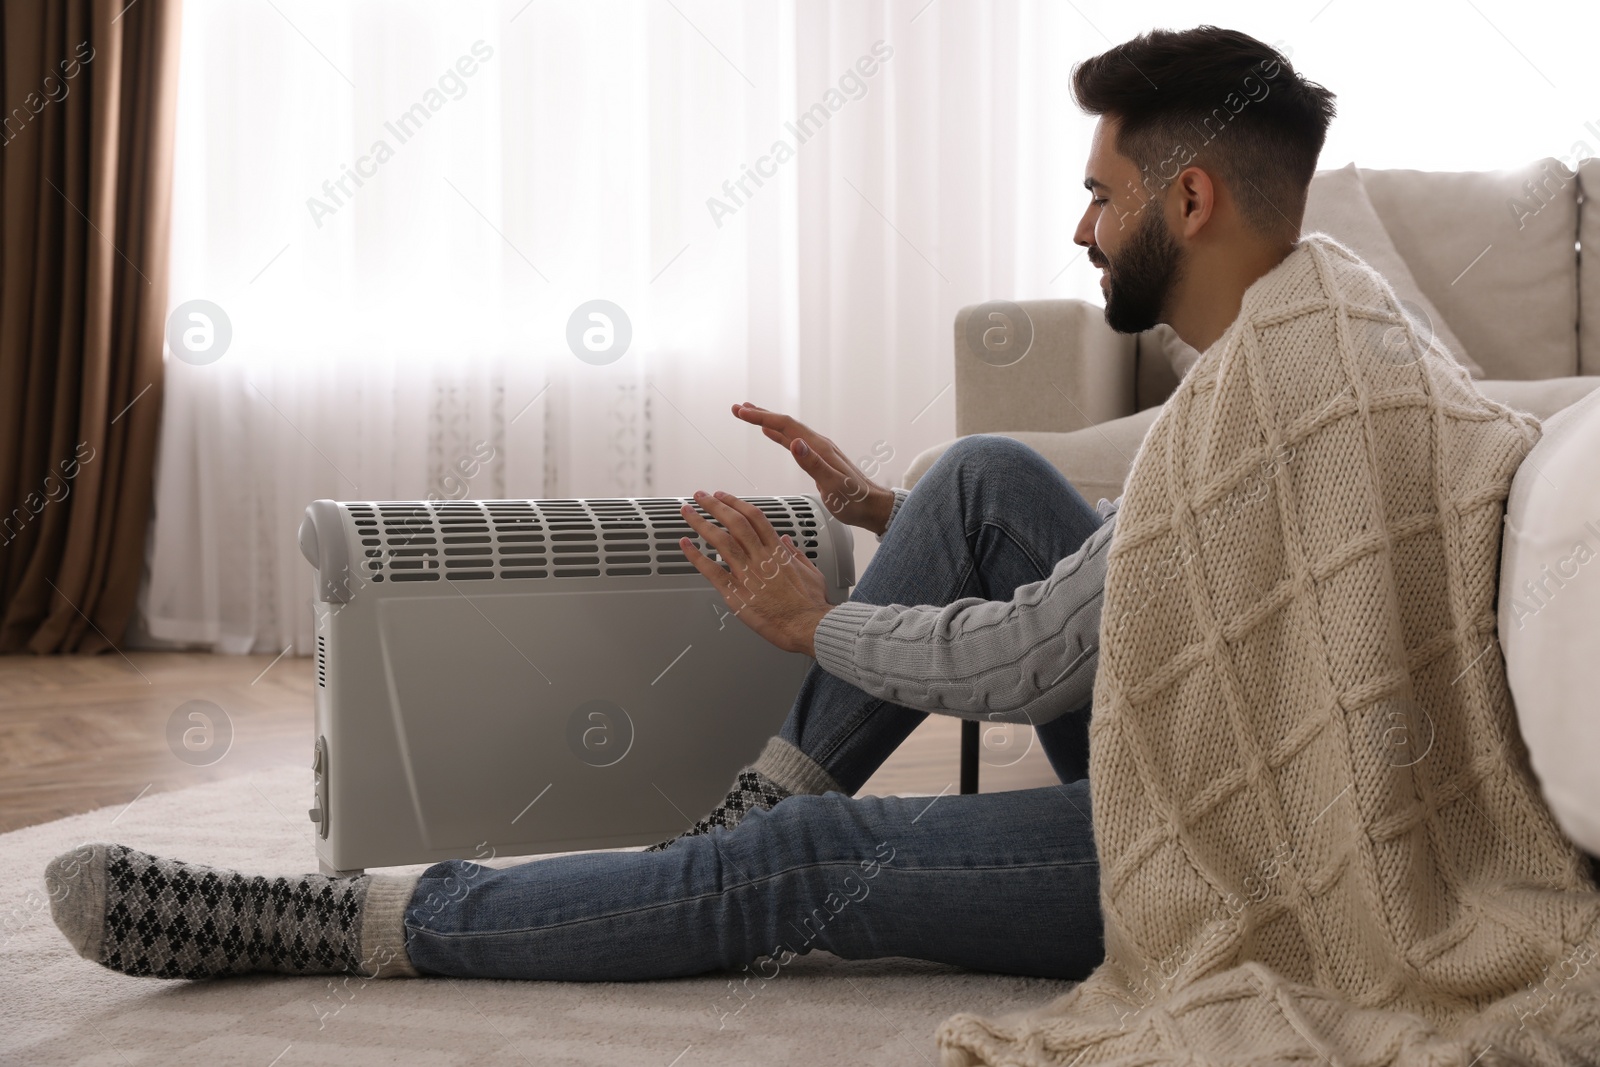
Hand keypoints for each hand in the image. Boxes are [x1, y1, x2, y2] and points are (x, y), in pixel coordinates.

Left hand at [678, 489, 833, 656]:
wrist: (808, 627)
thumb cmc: (811, 605)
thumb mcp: (811, 572)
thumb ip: (797, 554)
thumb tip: (787, 540)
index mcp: (777, 552)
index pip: (754, 517)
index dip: (736, 503)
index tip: (723, 496)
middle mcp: (760, 558)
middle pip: (734, 522)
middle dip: (714, 506)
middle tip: (700, 496)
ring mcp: (747, 574)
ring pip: (720, 540)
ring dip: (700, 523)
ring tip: (687, 512)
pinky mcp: (736, 594)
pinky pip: (711, 571)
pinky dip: (695, 556)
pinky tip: (685, 544)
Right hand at [731, 402, 894, 534]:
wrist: (873, 507)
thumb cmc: (855, 501)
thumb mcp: (834, 486)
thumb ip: (814, 465)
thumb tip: (794, 443)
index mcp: (819, 448)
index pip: (785, 426)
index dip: (762, 417)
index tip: (742, 412)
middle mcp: (818, 444)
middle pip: (785, 423)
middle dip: (760, 414)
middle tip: (738, 408)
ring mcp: (818, 451)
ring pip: (787, 430)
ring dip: (767, 421)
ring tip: (749, 414)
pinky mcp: (818, 459)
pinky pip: (793, 441)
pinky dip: (778, 434)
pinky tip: (771, 434)